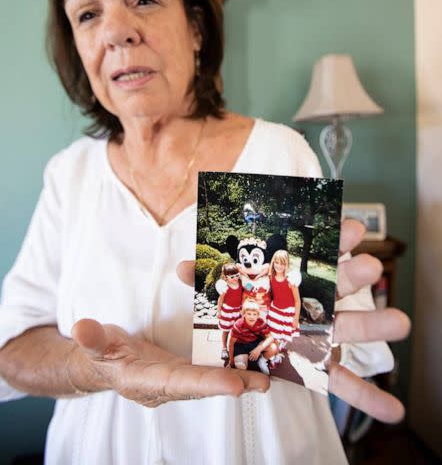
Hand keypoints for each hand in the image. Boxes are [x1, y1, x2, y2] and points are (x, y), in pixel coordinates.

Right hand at [70, 319, 266, 407]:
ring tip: (268, 377)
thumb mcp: (96, 344)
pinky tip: (254, 363)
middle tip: (262, 383)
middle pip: (202, 386)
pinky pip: (210, 370)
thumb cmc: (103, 353)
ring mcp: (178, 379)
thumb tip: (81, 328)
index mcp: (146, 381)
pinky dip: (231, 368)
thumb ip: (92, 339)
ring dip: (239, 379)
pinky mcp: (185, 370)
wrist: (105, 366)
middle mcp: (167, 385)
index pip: (178, 383)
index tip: (233, 385)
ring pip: (211, 379)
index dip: (205, 384)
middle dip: (232, 385)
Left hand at [178, 219, 410, 423]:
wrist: (244, 341)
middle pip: (339, 286)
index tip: (351, 228)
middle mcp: (314, 301)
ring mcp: (322, 333)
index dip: (335, 240)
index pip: (318, 254)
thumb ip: (209, 281)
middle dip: (354, 274)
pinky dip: (369, 396)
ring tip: (402, 322)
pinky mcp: (320, 364)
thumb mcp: (223, 293)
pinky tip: (394, 410)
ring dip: (377, 325)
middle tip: (369, 266)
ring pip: (351, 326)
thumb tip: (182, 269)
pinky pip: (345, 381)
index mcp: (294, 278)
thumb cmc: (242, 307)